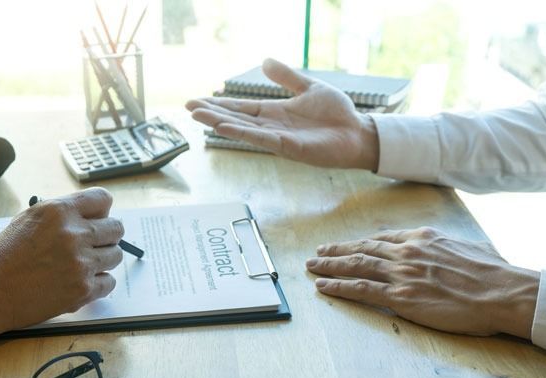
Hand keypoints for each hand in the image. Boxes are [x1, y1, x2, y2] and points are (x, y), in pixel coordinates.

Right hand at [0, 188, 124, 345]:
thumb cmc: (6, 256)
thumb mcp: (29, 219)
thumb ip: (62, 214)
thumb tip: (92, 216)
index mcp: (59, 211)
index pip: (103, 199)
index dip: (102, 211)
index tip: (98, 219)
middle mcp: (73, 234)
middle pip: (116, 228)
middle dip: (107, 236)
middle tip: (93, 244)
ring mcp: (80, 263)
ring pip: (115, 255)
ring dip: (102, 260)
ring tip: (80, 265)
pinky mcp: (83, 290)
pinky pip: (109, 282)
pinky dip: (98, 283)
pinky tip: (79, 282)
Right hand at [186, 58, 379, 170]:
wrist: (357, 132)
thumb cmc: (337, 114)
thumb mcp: (308, 87)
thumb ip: (286, 77)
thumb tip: (264, 61)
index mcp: (274, 112)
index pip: (240, 107)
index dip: (219, 104)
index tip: (197, 100)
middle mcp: (271, 126)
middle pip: (235, 118)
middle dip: (211, 113)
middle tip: (187, 107)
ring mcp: (277, 138)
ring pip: (242, 129)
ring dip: (219, 122)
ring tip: (197, 115)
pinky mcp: (287, 148)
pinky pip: (260, 139)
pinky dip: (241, 133)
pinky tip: (224, 128)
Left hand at [305, 227, 540, 338]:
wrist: (503, 291)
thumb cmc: (494, 273)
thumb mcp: (470, 247)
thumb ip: (448, 246)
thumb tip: (446, 249)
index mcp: (423, 238)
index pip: (382, 239)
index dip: (360, 243)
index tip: (346, 245)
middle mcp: (407, 252)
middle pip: (362, 249)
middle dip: (336, 251)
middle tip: (317, 253)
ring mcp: (402, 274)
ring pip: (356, 266)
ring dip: (330, 266)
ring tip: (312, 267)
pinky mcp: (401, 297)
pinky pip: (361, 289)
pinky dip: (339, 287)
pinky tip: (323, 287)